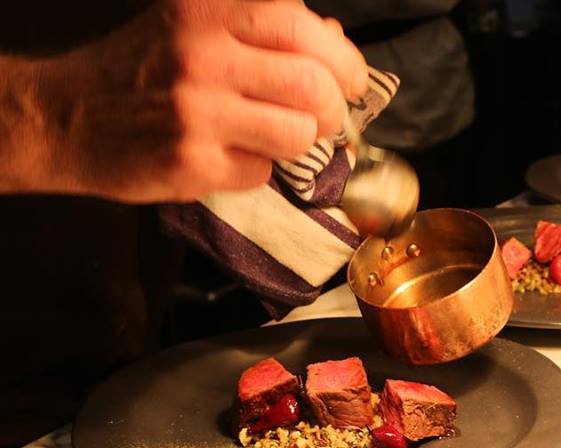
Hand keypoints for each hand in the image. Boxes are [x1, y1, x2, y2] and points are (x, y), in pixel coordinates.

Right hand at [30, 0, 366, 201]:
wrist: (64, 116)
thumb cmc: (142, 67)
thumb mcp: (192, 24)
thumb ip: (260, 28)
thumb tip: (335, 42)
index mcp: (207, 10)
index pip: (305, 31)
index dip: (343, 61)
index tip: (350, 80)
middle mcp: (202, 55)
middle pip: (315, 88)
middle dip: (335, 109)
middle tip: (326, 116)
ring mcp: (196, 113)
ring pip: (298, 135)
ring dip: (301, 141)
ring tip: (278, 135)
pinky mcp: (191, 164)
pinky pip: (261, 171)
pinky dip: (257, 166)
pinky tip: (230, 154)